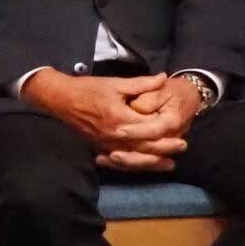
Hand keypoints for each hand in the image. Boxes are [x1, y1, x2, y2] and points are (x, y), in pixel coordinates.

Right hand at [20, 70, 188, 171]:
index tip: (182, 132)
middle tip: (182, 148)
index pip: (149, 129)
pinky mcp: (99, 149)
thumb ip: (141, 84)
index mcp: (121, 119)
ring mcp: (106, 145)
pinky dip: (134, 165)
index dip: (166, 132)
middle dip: (164, 150)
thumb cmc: (89, 89)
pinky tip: (143, 167)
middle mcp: (115, 137)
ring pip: (134, 159)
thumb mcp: (116, 83)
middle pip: (145, 148)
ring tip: (169, 165)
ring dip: (152, 163)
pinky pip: (120, 161)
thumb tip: (163, 78)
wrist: (62, 100)